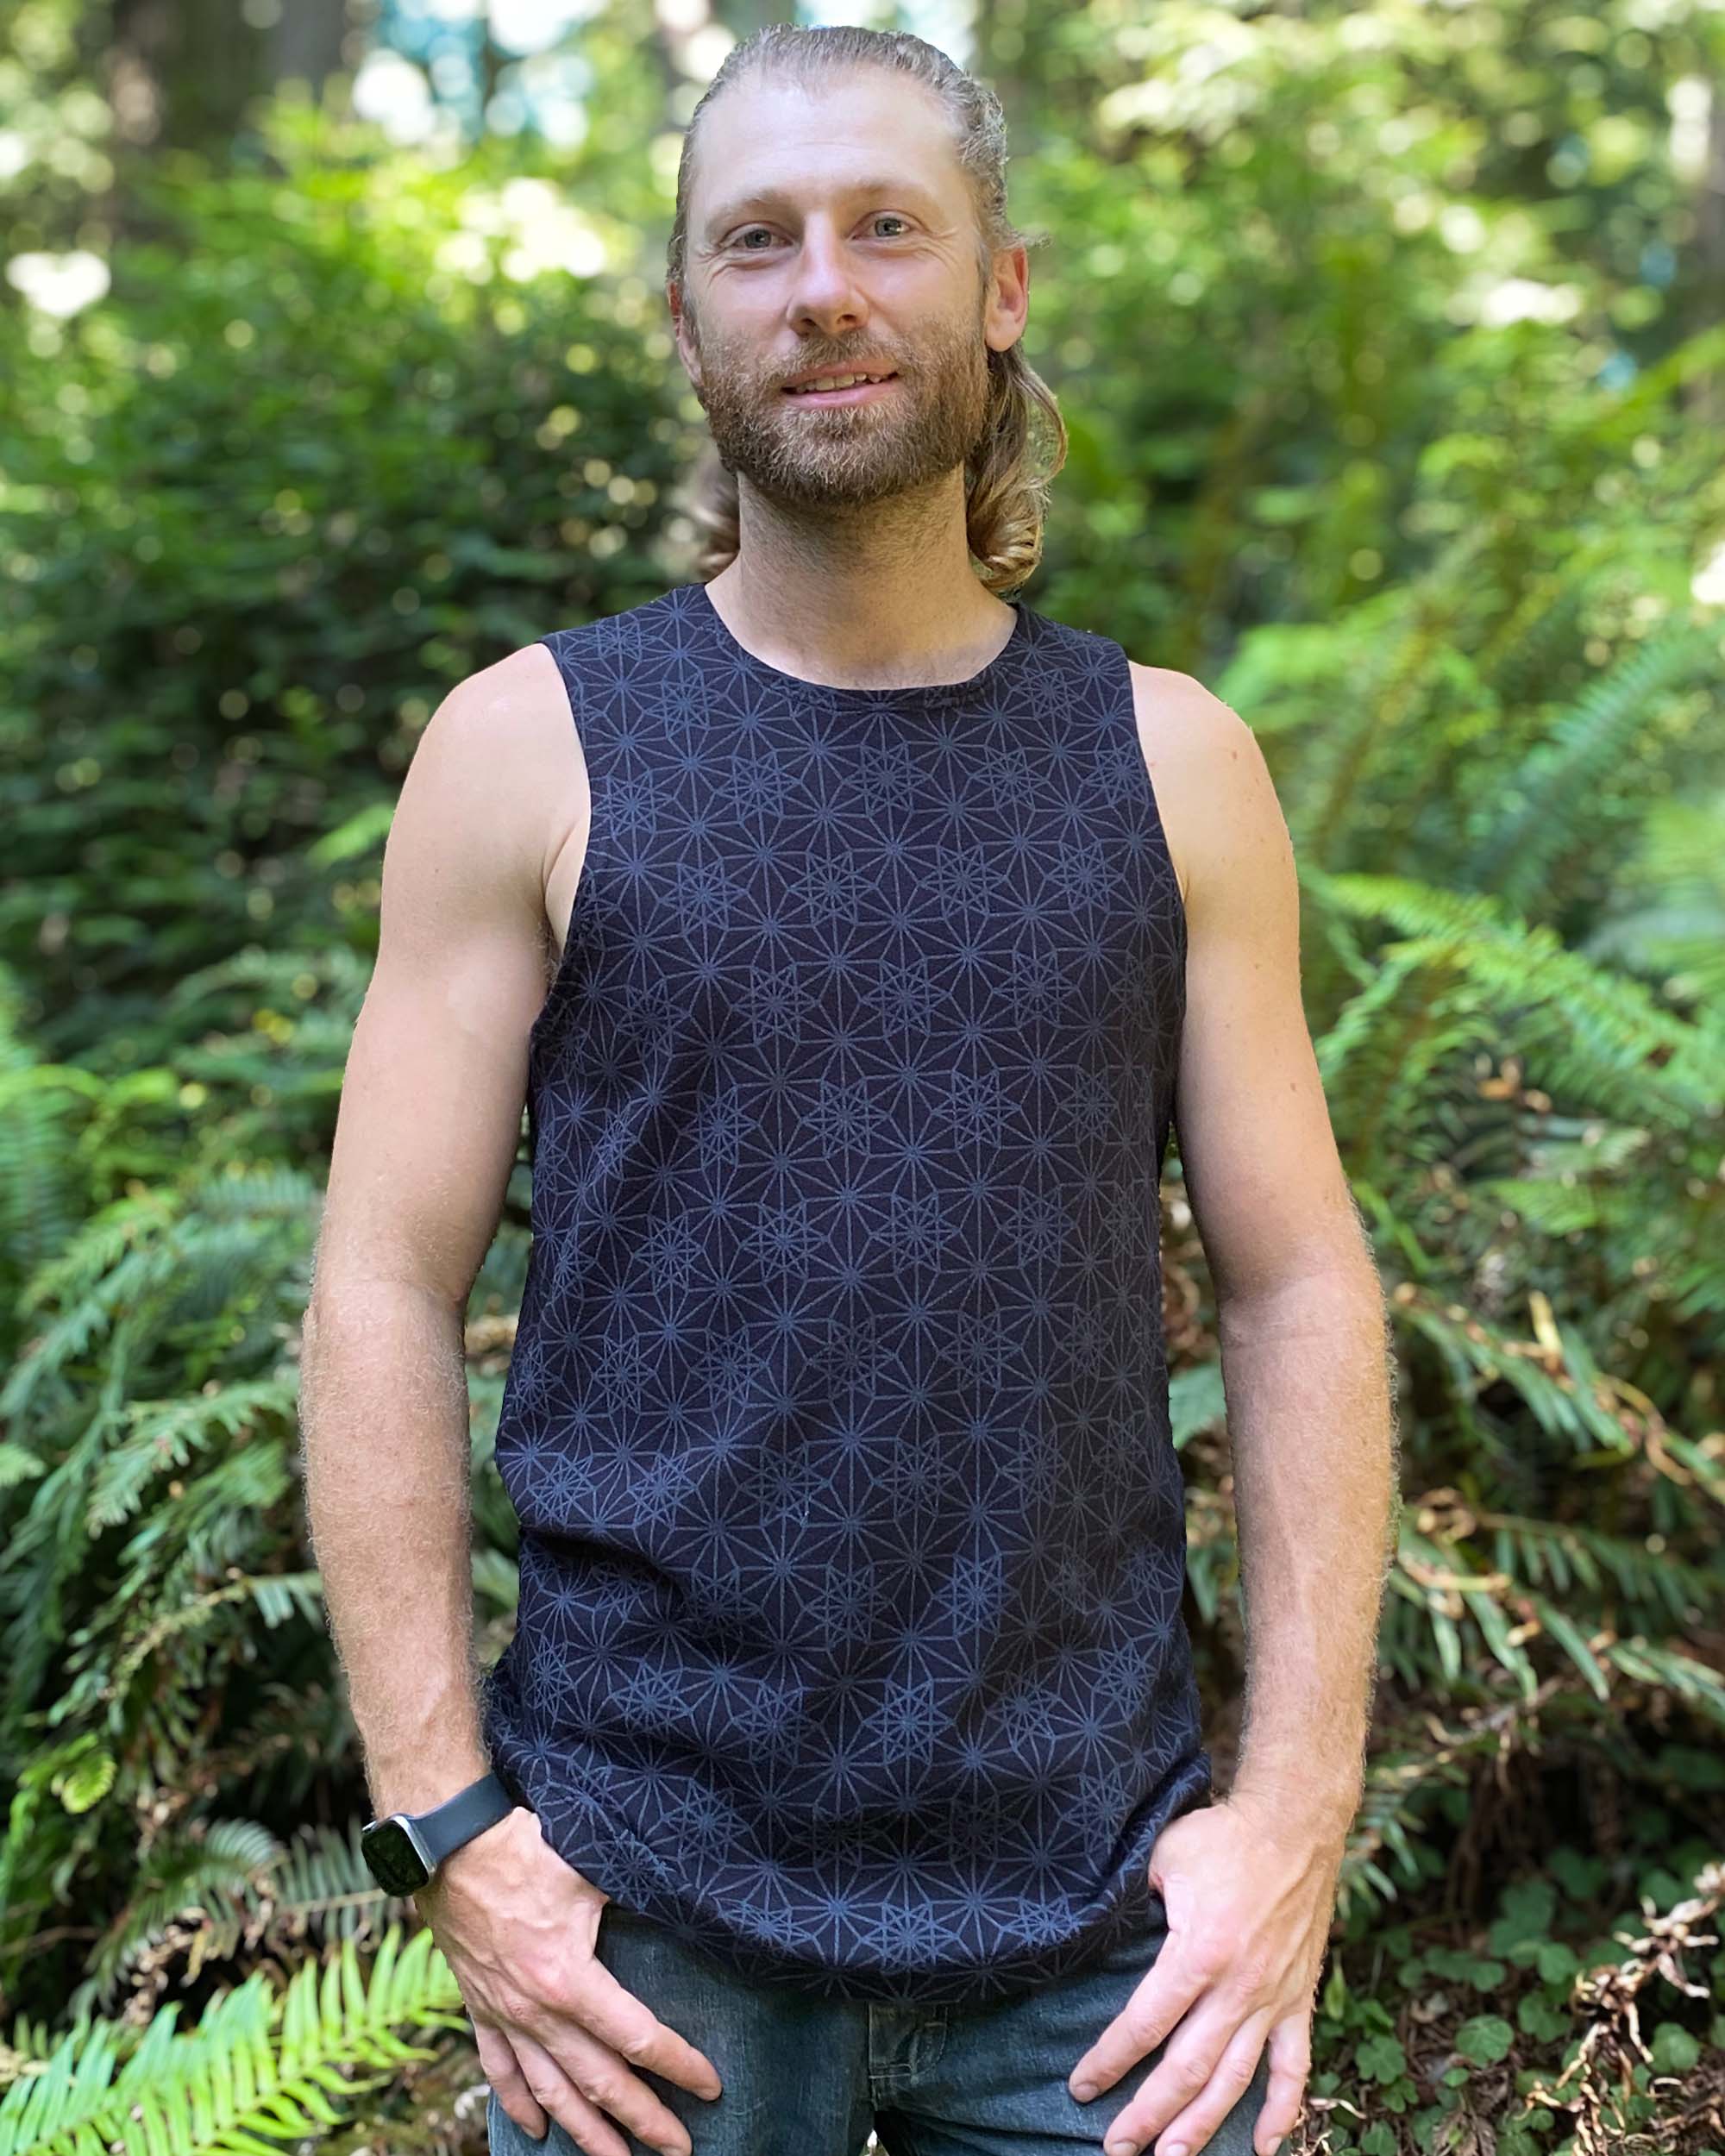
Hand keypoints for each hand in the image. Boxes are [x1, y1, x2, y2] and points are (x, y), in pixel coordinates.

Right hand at [418, 1806, 723, 2155]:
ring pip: (550, 2091)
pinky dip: (517, 2103)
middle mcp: (536, 2011)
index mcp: (569, 1979)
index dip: (679, 2064)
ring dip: (585, 2132)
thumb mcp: (592, 1870)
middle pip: (599, 2082)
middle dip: (643, 2120)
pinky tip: (534, 2130)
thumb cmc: (526, 1850)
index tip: (710, 2086)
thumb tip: (684, 1900)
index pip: (637, 2037)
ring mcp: (505, 2015)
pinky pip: (499, 2070)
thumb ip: (636, 1897)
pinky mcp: (480, 2007)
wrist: (449, 1848)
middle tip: (679, 2149)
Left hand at [1066, 1789, 1340, 2155]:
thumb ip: (1133, 1898)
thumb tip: (1099, 1929)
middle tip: (1115, 2148)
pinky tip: (1267, 2147)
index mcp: (1199, 1952)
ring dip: (1203, 2127)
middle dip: (1147, 2114)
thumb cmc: (1223, 1837)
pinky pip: (1294, 2066)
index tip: (1082, 2086)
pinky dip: (1283, 2110)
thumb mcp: (1164, 1856)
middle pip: (1186, 2069)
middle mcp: (1238, 1987)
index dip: (1110, 2060)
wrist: (1296, 1826)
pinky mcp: (1298, 1999)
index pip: (1145, 2023)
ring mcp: (1273, 1998)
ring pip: (1235, 2080)